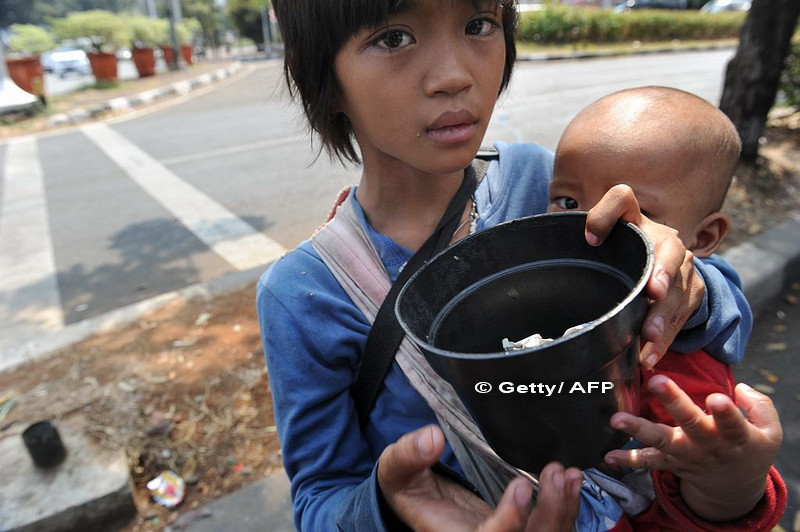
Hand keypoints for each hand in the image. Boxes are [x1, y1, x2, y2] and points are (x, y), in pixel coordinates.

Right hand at [378, 425, 581, 530]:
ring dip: (564, 510)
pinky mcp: (521, 531)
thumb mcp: (396, 472)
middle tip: (556, 473)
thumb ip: (407, 456)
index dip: (510, 521)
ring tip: (569, 474)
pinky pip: (552, 530)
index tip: (521, 486)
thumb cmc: (407, 487)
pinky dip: (567, 509)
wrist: (418, 501)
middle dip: (550, 513)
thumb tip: (431, 438)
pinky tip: (572, 481)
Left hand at [585, 184, 704, 368]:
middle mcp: (665, 239)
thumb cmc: (620, 254)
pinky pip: (681, 317)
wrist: (659, 268)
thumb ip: (587, 237)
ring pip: (679, 292)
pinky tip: (650, 354)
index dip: (605, 214)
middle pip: (669, 252)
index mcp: (634, 219)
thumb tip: (586, 241)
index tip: (590, 239)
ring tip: (649, 338)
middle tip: (654, 293)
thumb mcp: (602, 243)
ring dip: (663, 317)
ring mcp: (684, 266)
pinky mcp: (693, 292)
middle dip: (664, 273)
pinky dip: (665, 339)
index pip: (621, 199)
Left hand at [603, 375, 781, 521]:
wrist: (734, 485)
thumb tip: (741, 389)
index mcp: (734, 436)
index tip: (716, 398)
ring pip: (661, 441)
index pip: (731, 423)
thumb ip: (760, 407)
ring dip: (638, 429)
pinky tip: (608, 457)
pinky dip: (627, 460)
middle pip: (690, 422)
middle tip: (656, 382)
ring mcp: (685, 454)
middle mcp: (707, 444)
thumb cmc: (749, 446)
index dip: (724, 412)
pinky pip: (647, 461)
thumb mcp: (770, 432)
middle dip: (673, 402)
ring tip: (617, 419)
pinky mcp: (669, 462)